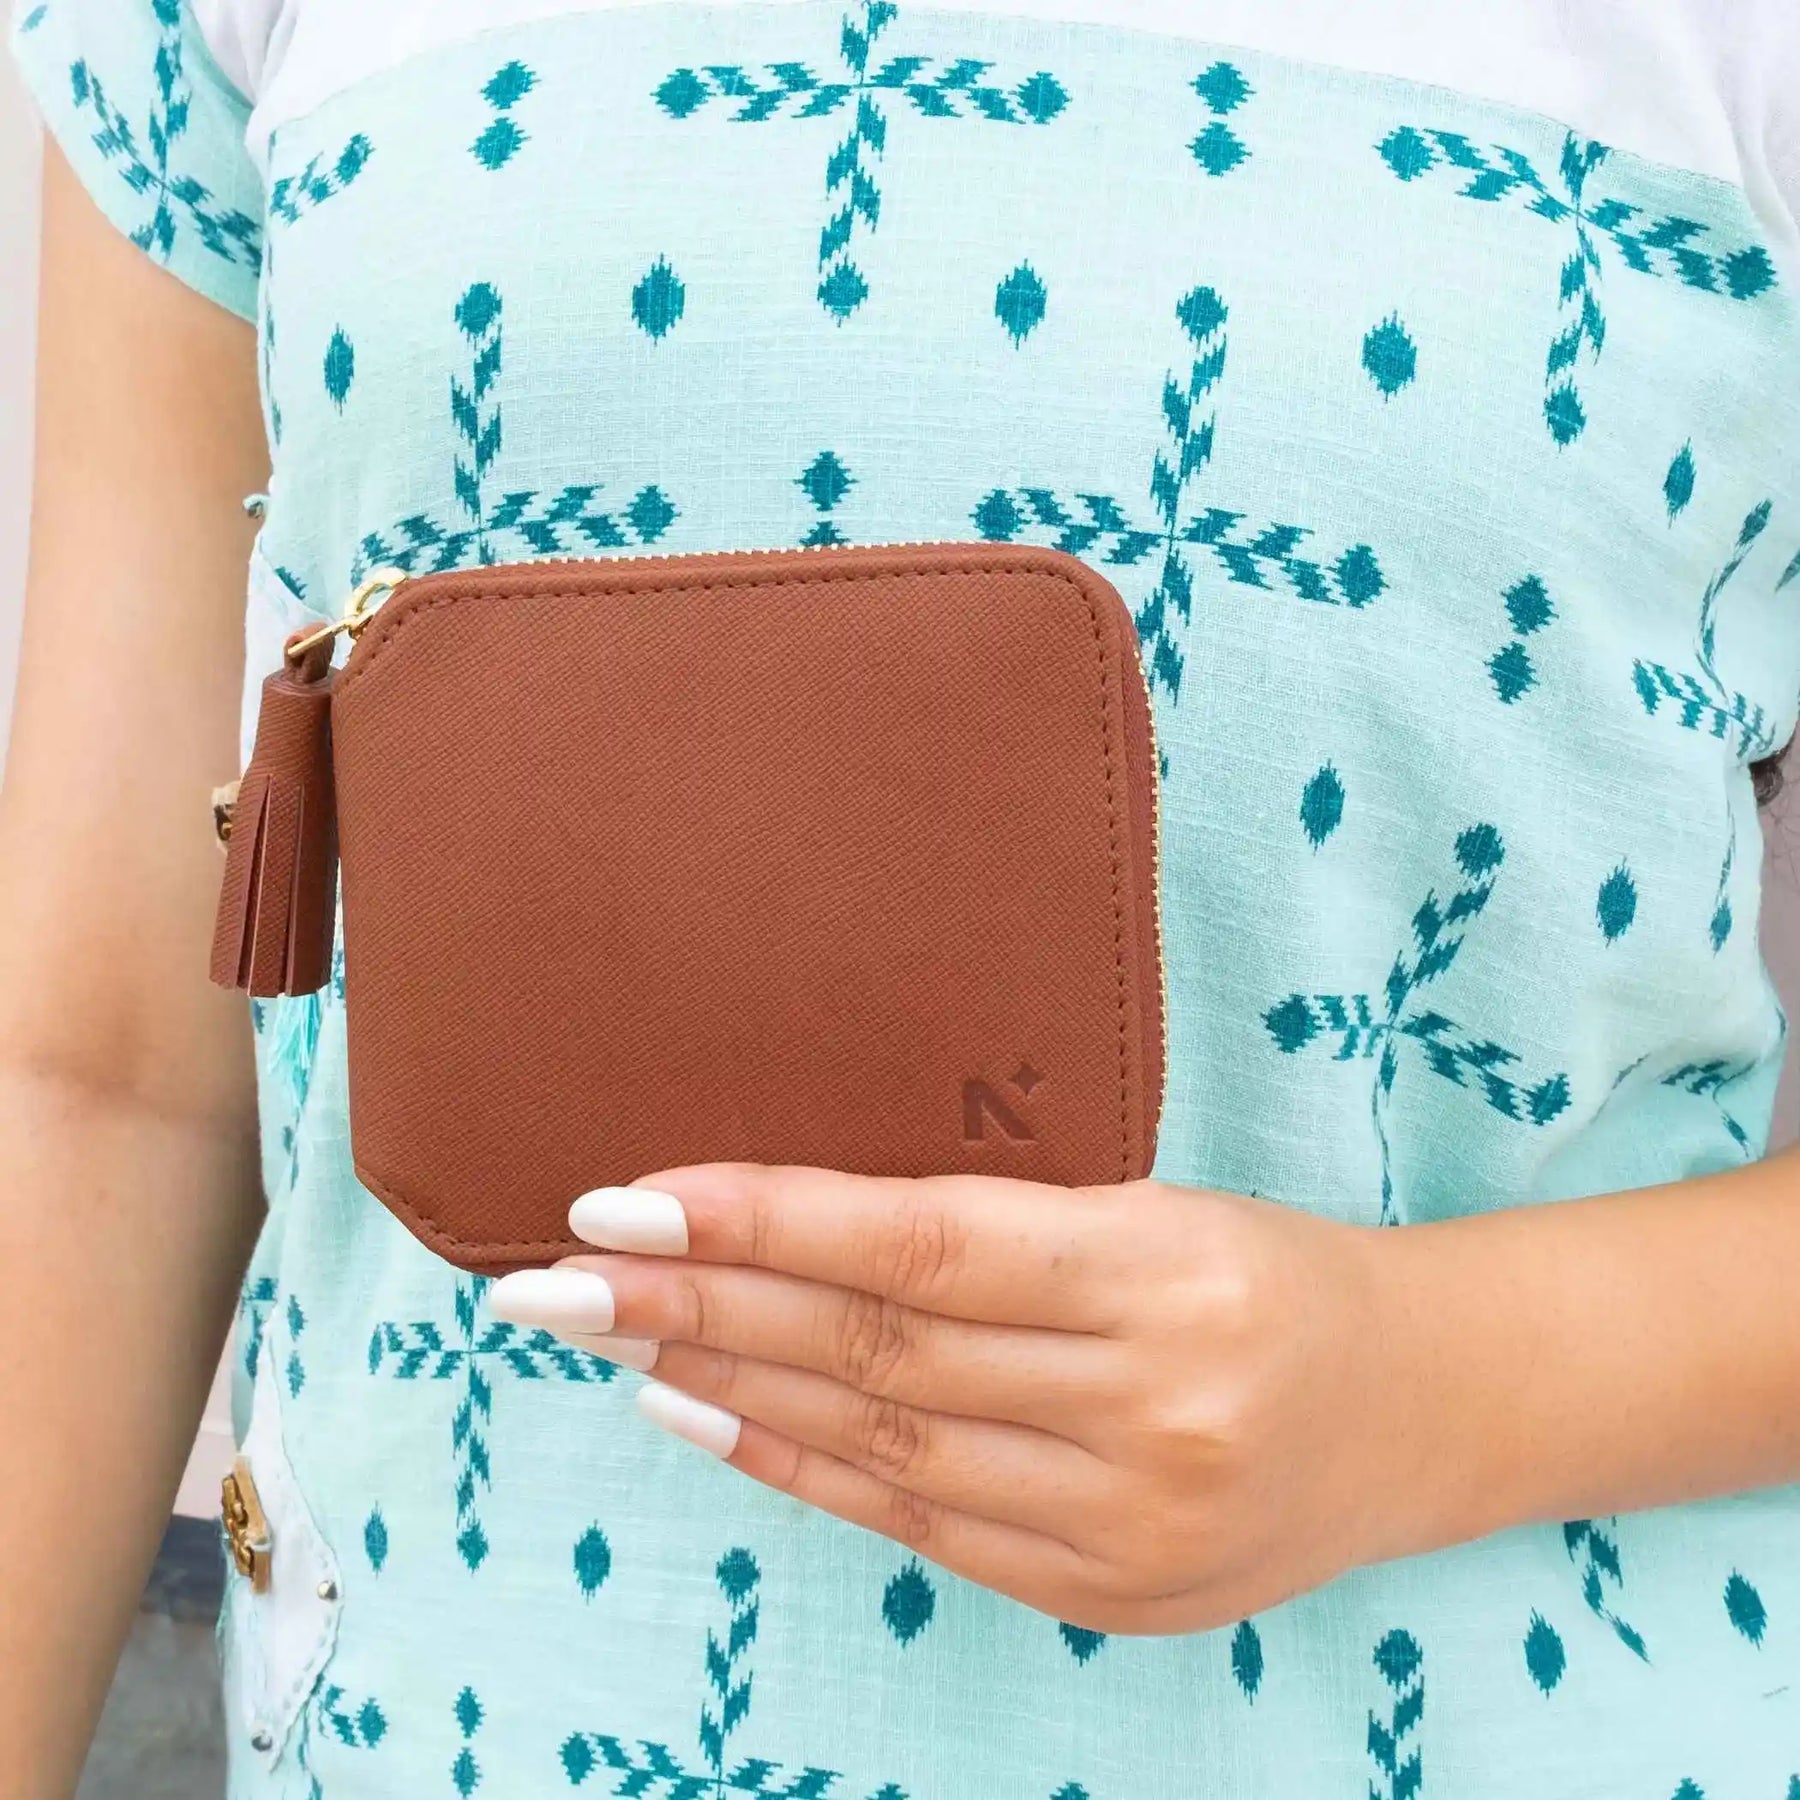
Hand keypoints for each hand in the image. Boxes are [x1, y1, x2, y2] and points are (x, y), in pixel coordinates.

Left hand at [488, 1167, 1427, 1633]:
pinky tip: (706, 1419)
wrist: (1420, 1411)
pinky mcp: (1108, 1596)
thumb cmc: (1271, 1274)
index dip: (762, 1222)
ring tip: (605, 1338)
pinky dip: (801, 1469)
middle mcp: (1144, 1406)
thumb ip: (993, 1235)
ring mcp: (1124, 1521)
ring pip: (878, 1444)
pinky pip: (919, 1526)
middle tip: (555, 1278)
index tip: (628, 1200)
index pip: (919, 1245)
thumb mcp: (1154, 1208)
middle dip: (695, 1308)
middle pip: (873, 1351)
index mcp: (1163, 1270)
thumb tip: (788, 1228)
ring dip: (725, 1387)